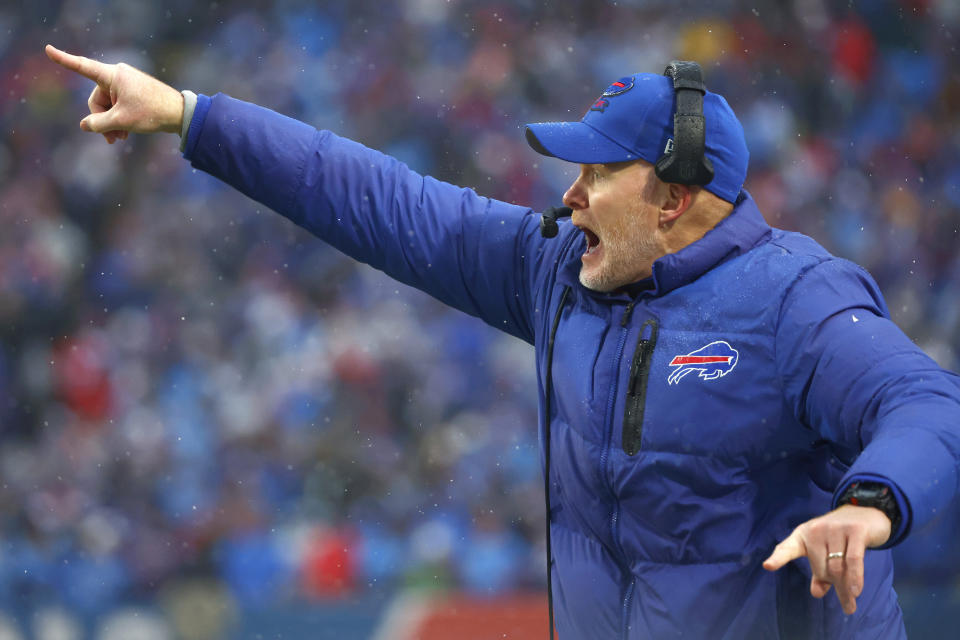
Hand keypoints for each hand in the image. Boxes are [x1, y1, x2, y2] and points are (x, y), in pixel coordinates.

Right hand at [45, 44, 183, 143]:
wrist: (180, 114)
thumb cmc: (152, 113)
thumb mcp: (121, 121)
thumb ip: (99, 124)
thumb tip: (84, 125)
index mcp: (113, 75)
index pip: (83, 67)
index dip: (64, 60)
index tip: (48, 50)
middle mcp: (118, 75)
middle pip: (97, 99)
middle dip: (102, 120)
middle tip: (112, 139)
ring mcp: (126, 84)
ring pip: (108, 106)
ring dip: (112, 123)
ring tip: (121, 138)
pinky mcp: (133, 92)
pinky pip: (118, 105)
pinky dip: (120, 119)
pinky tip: (126, 133)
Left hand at [762, 504, 890, 614]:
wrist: (865, 514)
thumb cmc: (841, 537)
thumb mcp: (826, 552)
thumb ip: (819, 573)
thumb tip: (817, 593)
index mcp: (803, 535)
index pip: (787, 548)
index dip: (777, 558)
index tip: (767, 566)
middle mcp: (816, 530)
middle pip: (821, 569)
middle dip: (833, 586)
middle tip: (845, 601)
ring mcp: (835, 528)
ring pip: (837, 567)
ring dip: (845, 589)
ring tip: (850, 605)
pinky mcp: (855, 531)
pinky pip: (853, 560)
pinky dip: (854, 577)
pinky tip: (855, 592)